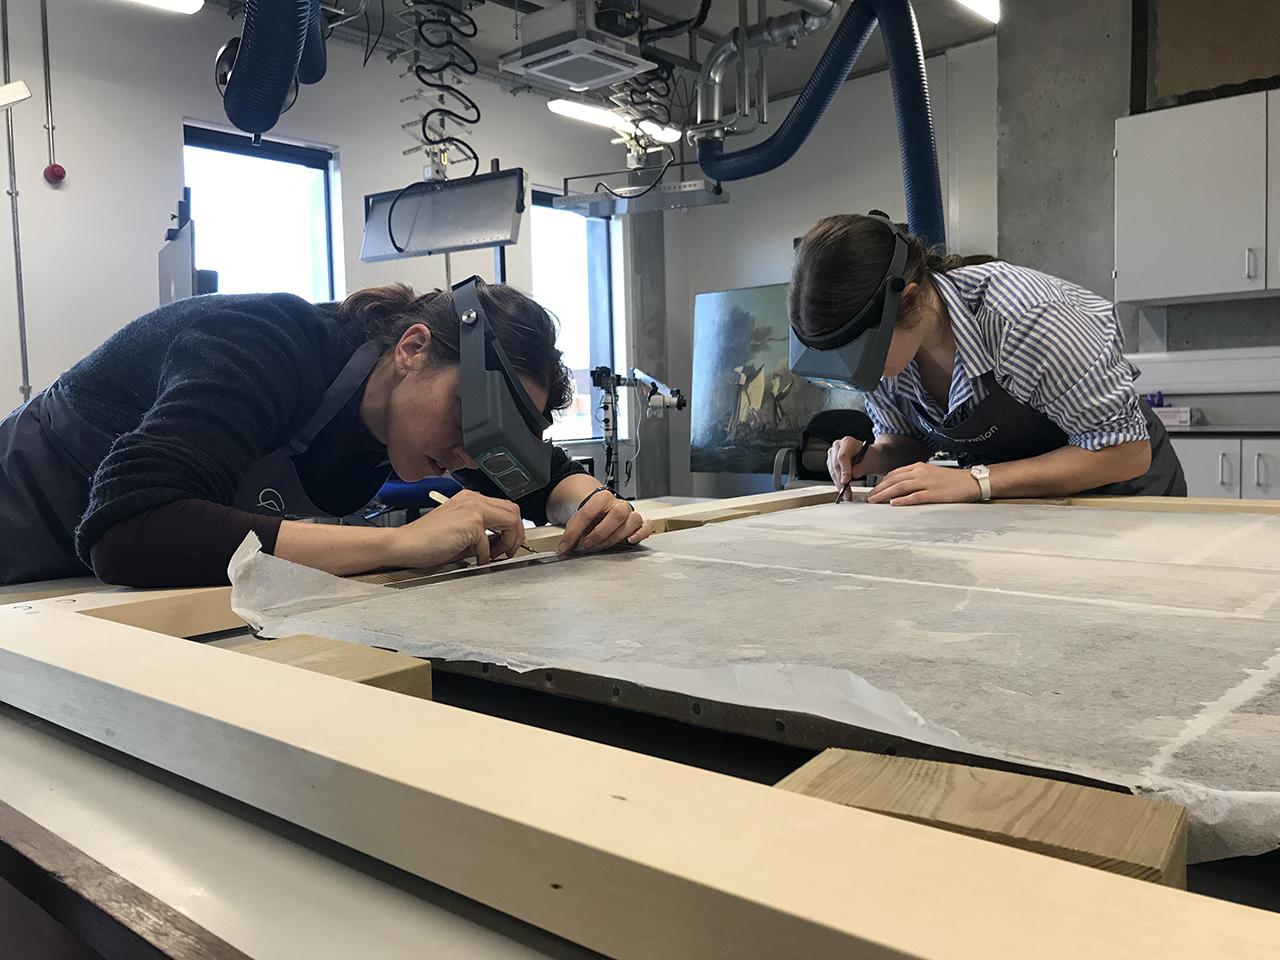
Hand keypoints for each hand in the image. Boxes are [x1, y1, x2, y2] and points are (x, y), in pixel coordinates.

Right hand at [389, 490, 525, 567]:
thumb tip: (500, 542)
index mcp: (469, 499)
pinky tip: (476, 561)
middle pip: (513, 510)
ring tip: (496, 555)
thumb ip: (481, 532)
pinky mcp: (471, 523)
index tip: (507, 542)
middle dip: (516, 533)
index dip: (511, 526)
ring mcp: (473, 509)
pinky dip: (487, 555)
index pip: (504, 507)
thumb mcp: (459, 531)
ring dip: (509, 541)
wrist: (405, 543)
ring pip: (511, 520)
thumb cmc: (425, 540)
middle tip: (508, 550)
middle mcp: (473, 499)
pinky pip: (491, 541)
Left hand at [557, 490, 654, 554]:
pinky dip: (641, 533)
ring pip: (632, 521)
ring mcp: (630, 513)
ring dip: (616, 537)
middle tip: (588, 545)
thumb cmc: (592, 517)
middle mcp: (618, 504)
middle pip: (617, 514)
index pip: (588, 513)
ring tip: (603, 546)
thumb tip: (563, 548)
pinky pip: (647, 526)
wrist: (601, 513)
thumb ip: (571, 533)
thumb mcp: (578, 521)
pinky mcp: (639, 524)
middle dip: (601, 533)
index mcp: (601, 498)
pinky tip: (630, 540)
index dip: (575, 531)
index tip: (566, 546)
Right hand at [828, 436, 870, 499]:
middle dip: (841, 480)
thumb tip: (852, 474)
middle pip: (836, 464)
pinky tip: (843, 490)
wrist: (872, 458)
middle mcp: (838, 446)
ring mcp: (833, 454)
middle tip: (847, 492)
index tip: (846, 481)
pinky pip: (833, 474)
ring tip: (846, 495)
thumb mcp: (871, 462)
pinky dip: (838, 483)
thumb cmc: (872, 457)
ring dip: (839, 484)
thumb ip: (862, 467)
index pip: (843, 456)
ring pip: (832, 471)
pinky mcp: (831, 463)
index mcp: (848, 442)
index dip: (844, 469)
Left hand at [867, 462, 980, 505]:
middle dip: (879, 489)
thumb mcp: (930, 474)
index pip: (894, 473)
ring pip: (901, 487)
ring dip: (885, 494)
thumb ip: (915, 478)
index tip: (872, 489)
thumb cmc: (951, 480)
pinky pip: (915, 496)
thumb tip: (899, 486)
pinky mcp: (934, 493)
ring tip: (875, 500)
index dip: (881, 482)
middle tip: (868, 497)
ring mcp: (927, 483)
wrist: (971, 481)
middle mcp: (920, 473)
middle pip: (894, 480)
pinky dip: (903, 500)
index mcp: (918, 467)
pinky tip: (894, 503)